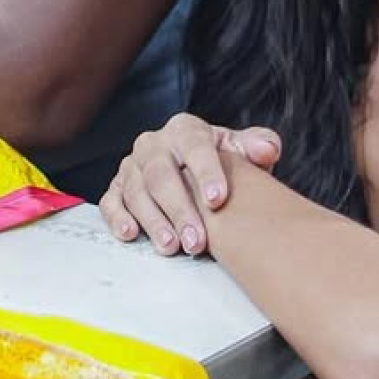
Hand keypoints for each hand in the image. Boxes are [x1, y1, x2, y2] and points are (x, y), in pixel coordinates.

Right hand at [99, 114, 281, 255]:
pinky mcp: (116, 188)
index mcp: (185, 130)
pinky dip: (118, 218)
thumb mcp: (242, 152)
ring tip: (172, 247)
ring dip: (154, 221)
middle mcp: (154, 144)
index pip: (195, 147)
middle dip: (180, 210)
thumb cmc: (221, 165)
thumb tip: (267, 150)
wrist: (195, 174)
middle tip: (197, 241)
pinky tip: (131, 233)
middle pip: (161, 175)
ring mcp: (132, 167)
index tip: (218, 200)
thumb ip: (258, 147)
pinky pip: (111, 201)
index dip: (206, 172)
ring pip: (136, 192)